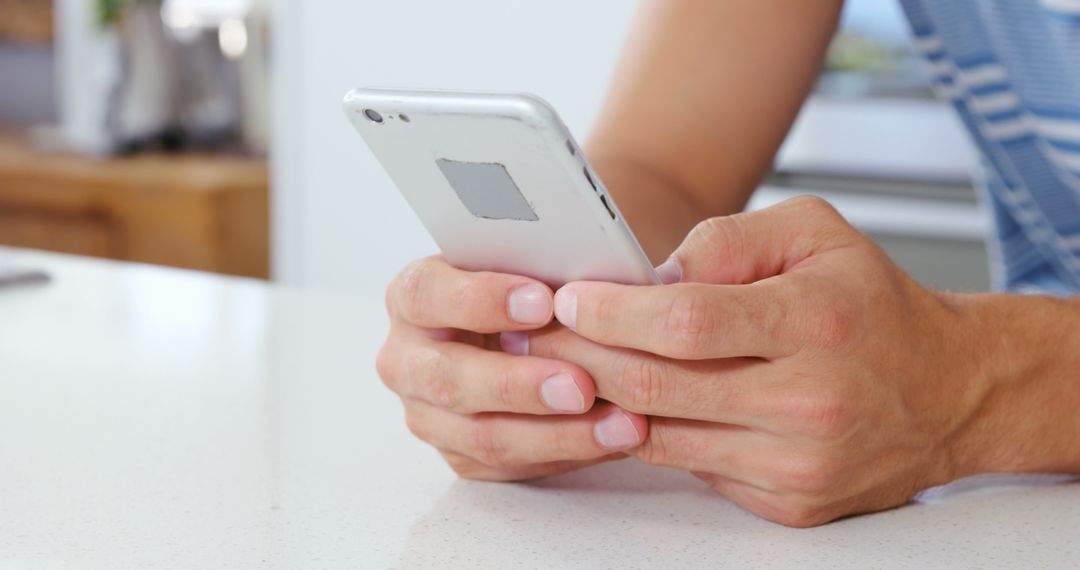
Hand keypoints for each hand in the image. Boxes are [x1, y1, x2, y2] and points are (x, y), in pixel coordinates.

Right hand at [376, 256, 648, 480]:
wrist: (523, 328)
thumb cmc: (527, 285)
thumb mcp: (527, 262)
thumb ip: (544, 267)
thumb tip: (592, 280)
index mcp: (413, 295)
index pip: (428, 295)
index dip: (482, 299)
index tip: (543, 301)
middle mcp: (407, 358)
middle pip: (449, 379)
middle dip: (520, 384)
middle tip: (581, 384)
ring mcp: (428, 414)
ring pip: (483, 436)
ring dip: (559, 433)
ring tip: (621, 424)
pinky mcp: (460, 454)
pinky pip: (512, 464)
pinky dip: (568, 452)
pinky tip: (614, 439)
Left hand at [520, 197, 987, 525]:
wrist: (947, 393)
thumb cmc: (870, 303)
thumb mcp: (814, 233)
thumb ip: (728, 241)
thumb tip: (649, 276)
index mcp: (815, 321)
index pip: (687, 322)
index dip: (613, 312)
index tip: (568, 297)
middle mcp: (809, 402)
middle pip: (657, 387)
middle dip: (578, 357)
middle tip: (533, 335)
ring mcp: (797, 464)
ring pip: (659, 436)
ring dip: (596, 400)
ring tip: (557, 366)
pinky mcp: (787, 504)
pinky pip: (688, 467)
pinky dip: (646, 434)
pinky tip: (619, 403)